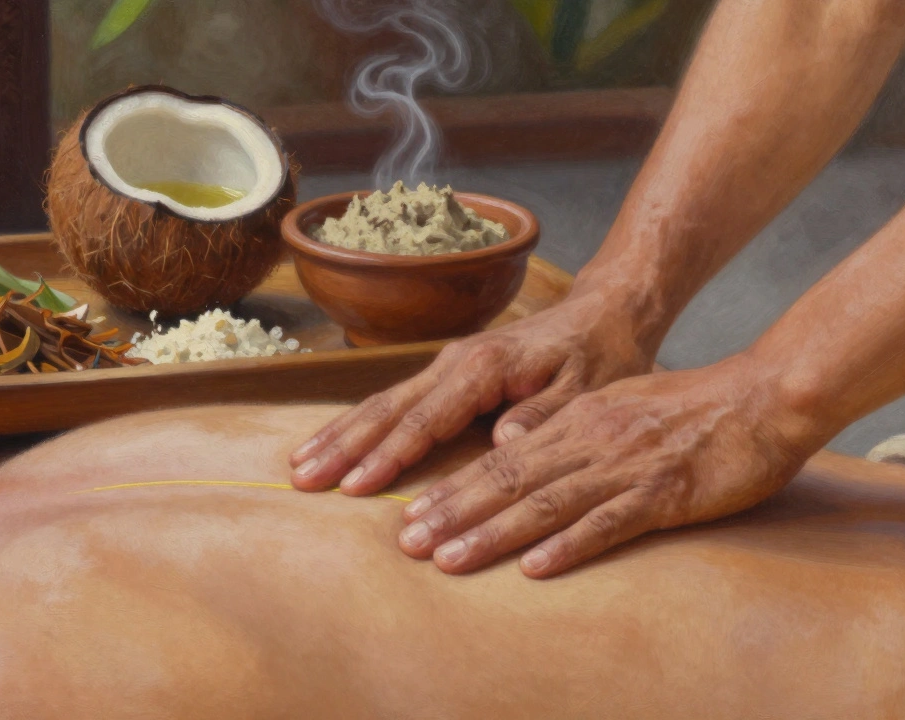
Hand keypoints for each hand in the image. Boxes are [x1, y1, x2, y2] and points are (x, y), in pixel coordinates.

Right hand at [288, 295, 655, 493]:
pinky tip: (336, 446)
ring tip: (300, 466)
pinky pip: (397, 402)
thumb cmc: (600, 353)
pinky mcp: (449, 374)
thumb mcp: (587, 388)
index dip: (390, 455)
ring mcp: (448, 365)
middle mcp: (457, 362)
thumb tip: (503, 447)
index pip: (428, 418)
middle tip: (302, 479)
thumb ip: (543, 415)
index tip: (357, 486)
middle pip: (389, 408)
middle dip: (344, 445)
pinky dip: (362, 426)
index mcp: (486, 367)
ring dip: (341, 435)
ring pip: (384, 403)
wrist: (603, 313)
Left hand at [395, 356, 825, 577]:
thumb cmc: (691, 407)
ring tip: (448, 558)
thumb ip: (566, 429)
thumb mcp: (616, 407)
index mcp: (576, 420)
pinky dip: (569, 545)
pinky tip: (535, 566)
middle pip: (507, 478)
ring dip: (493, 532)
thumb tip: (515, 448)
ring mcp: (625, 467)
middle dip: (452, 511)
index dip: (452, 487)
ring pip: (545, 502)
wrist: (764, 396)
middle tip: (406, 542)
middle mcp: (589, 440)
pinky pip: (609, 523)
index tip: (411, 514)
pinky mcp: (664, 493)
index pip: (499, 456)